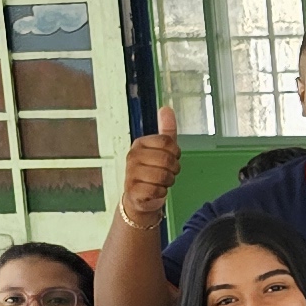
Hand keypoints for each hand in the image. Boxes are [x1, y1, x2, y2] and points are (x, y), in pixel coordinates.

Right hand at [118, 105, 181, 220]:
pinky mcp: (132, 190)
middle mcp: (132, 156)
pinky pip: (158, 190)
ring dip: (168, 181)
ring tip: (160, 182)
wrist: (139, 197)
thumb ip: (166, 130)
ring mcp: (130, 173)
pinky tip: (155, 191)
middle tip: (166, 172)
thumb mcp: (161, 149)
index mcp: (140, 143)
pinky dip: (161, 192)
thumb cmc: (152, 171)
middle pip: (168, 159)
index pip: (168, 142)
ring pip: (164, 175)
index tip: (170, 158)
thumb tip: (166, 108)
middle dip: (173, 169)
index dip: (175, 152)